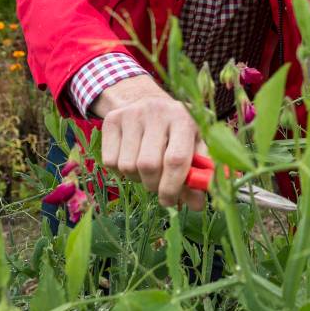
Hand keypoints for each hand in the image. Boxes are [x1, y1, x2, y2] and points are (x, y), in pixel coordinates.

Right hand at [94, 75, 206, 210]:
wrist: (152, 105)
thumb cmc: (178, 132)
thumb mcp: (195, 146)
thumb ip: (199, 175)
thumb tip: (196, 205)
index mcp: (184, 118)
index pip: (176, 159)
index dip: (172, 187)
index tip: (170, 201)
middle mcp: (157, 111)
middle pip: (148, 165)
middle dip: (154, 186)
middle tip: (159, 188)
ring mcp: (132, 114)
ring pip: (127, 166)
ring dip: (137, 179)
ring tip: (148, 170)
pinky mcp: (111, 120)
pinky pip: (110, 161)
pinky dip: (120, 172)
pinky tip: (132, 160)